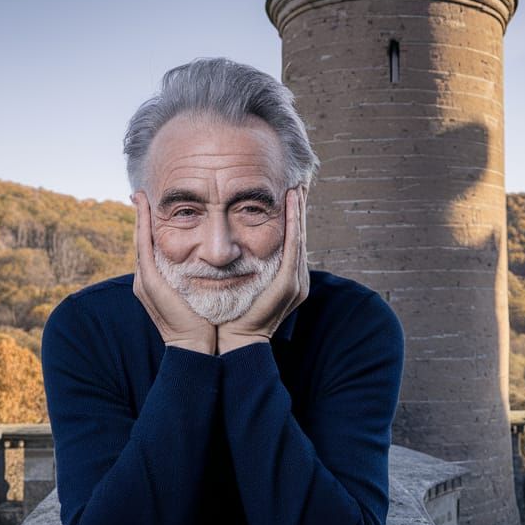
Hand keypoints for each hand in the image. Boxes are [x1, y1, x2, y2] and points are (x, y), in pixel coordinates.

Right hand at [131, 190, 216, 354]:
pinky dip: (142, 225)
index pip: (152, 248)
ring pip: (139, 240)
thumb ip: (202, 278)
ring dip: (139, 216)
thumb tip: (220, 262)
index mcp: (157, 283)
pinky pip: (143, 246)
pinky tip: (143, 206)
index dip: (151, 227)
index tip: (153, 206)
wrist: (197, 348)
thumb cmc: (205, 324)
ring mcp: (144, 280)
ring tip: (140, 195)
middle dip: (141, 217)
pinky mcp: (148, 281)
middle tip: (140, 193)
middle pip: (142, 241)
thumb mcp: (201, 294)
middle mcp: (146, 279)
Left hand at [217, 186, 308, 353]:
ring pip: (299, 237)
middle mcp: (295, 279)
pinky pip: (293, 247)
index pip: (289, 241)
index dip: (290, 217)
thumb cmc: (228, 315)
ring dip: (299, 210)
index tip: (286, 194)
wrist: (232, 342)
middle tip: (298, 182)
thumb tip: (226, 247)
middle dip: (299, 209)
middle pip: (299, 235)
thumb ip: (239, 265)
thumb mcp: (236, 283)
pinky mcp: (289, 283)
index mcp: (283, 279)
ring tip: (297, 187)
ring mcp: (294, 281)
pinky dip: (293, 223)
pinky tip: (292, 203)